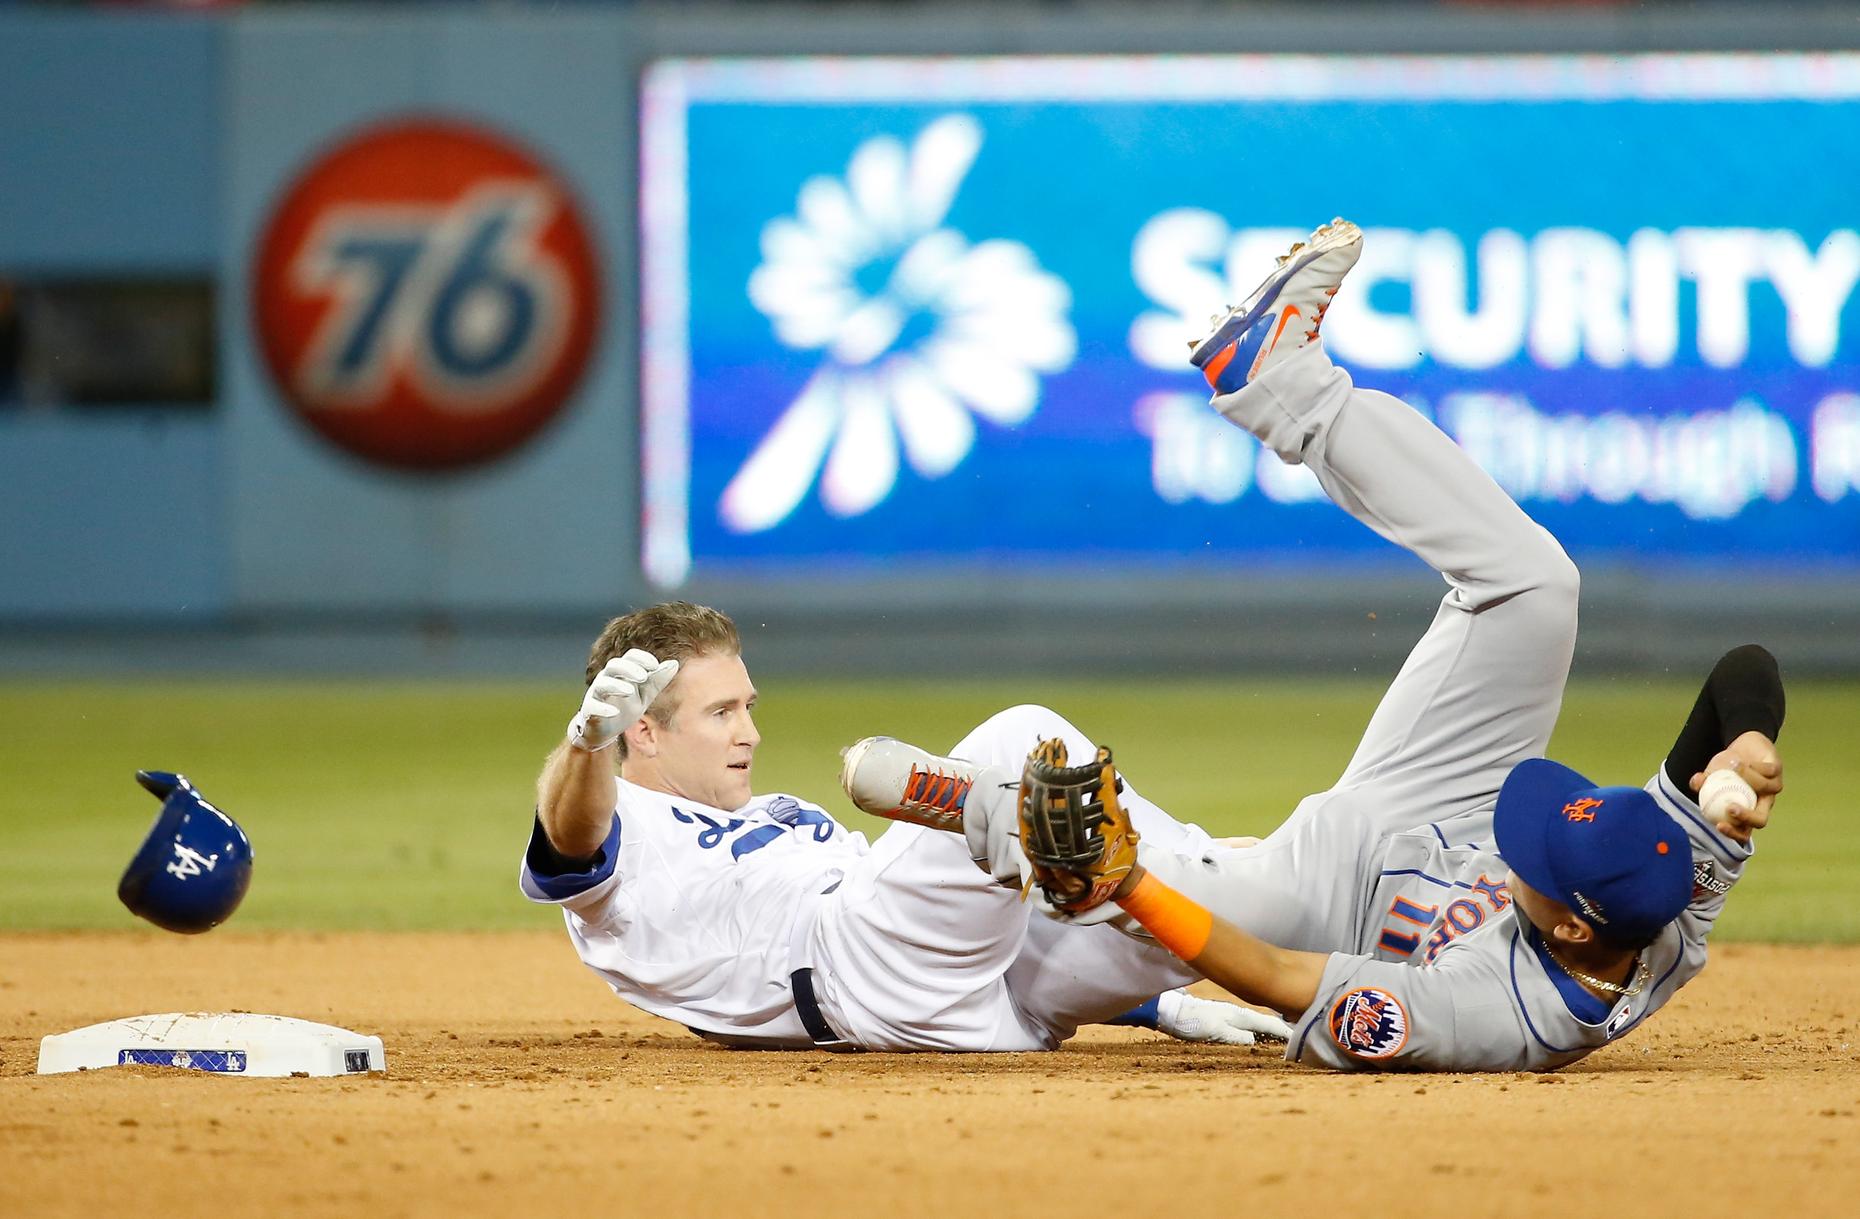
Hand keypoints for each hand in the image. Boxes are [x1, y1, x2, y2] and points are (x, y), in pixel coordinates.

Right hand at [567, 650, 680, 752]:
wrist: (605, 731)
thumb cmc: (625, 708)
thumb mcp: (645, 695)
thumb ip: (658, 680)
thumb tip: (674, 663)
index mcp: (621, 673)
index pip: (629, 657)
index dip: (641, 658)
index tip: (654, 665)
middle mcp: (607, 679)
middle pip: (614, 665)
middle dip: (629, 669)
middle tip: (644, 676)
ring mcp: (596, 694)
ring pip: (602, 684)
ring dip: (616, 686)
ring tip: (630, 691)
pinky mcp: (589, 711)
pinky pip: (592, 706)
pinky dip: (603, 708)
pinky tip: (614, 712)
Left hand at [1155, 990, 1292, 1045]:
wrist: (1172, 1012)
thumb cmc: (1191, 1022)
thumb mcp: (1215, 1032)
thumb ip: (1236, 1036)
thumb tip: (1256, 1041)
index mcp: (1241, 1016)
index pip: (1272, 1025)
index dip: (1288, 1033)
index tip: (1306, 1038)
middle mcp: (1240, 1014)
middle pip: (1270, 1024)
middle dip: (1286, 1031)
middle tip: (1304, 1040)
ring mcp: (1233, 1016)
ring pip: (1261, 1025)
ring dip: (1274, 1033)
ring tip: (1289, 1043)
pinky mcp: (1225, 1021)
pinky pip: (1251, 1028)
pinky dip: (1261, 1033)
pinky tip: (1263, 1040)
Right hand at [1690, 730, 1781, 844]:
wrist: (1744, 744)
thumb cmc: (1726, 765)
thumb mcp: (1711, 774)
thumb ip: (1702, 782)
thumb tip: (1696, 783)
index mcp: (1746, 810)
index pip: (1743, 833)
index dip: (1733, 834)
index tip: (1718, 825)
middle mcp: (1762, 803)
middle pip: (1760, 820)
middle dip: (1746, 817)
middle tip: (1729, 807)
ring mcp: (1772, 787)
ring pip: (1763, 788)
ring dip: (1745, 776)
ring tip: (1731, 765)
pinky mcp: (1777, 770)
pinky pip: (1766, 770)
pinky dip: (1751, 765)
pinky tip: (1739, 759)